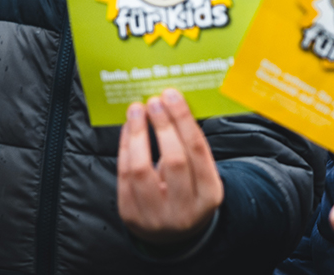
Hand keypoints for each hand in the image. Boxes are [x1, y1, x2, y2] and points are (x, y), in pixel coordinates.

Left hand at [117, 88, 223, 245]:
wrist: (173, 235)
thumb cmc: (190, 193)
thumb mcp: (203, 177)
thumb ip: (191, 148)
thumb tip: (171, 107)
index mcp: (209, 196)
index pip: (197, 151)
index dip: (183, 120)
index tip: (172, 96)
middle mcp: (185, 209)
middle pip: (174, 160)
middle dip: (162, 125)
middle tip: (154, 100)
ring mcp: (156, 216)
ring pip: (142, 170)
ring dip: (138, 134)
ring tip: (137, 110)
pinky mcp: (131, 216)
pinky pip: (124, 177)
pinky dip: (125, 148)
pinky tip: (128, 130)